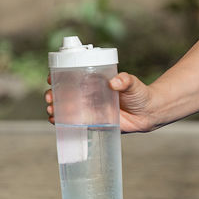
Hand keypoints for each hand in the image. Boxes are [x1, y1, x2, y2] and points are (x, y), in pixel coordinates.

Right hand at [44, 71, 158, 133]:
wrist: (149, 113)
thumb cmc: (140, 94)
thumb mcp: (132, 83)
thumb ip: (125, 81)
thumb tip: (116, 82)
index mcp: (95, 82)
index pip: (73, 77)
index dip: (59, 76)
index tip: (51, 77)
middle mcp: (90, 94)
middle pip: (65, 93)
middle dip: (53, 94)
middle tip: (50, 96)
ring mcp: (90, 108)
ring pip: (67, 108)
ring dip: (55, 108)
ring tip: (51, 109)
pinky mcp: (94, 122)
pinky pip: (74, 122)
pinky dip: (62, 121)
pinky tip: (55, 121)